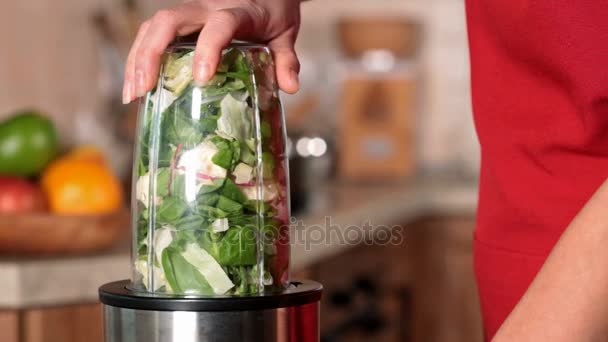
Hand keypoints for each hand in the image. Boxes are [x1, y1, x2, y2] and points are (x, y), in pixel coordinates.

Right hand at [122, 0, 301, 103]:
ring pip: (154, 26)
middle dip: (151, 55)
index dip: (208, 48)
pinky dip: (139, 58)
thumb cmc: (273, 13)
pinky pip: (152, 33)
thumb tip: (289, 87)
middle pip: (169, 21)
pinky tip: (136, 84)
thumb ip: (286, 60)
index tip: (202, 77)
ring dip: (138, 59)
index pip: (220, 24)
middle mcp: (208, 8)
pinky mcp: (181, 21)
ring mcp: (191, 13)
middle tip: (144, 89)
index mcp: (239, 12)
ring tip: (132, 94)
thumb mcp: (285, 34)